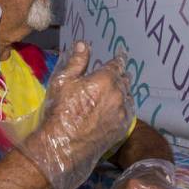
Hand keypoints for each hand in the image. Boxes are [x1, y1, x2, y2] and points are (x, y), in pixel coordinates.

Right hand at [38, 42, 132, 164]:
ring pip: (128, 96)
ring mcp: (122, 112)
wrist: (64, 144)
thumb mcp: (63, 82)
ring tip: (117, 91)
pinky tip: (118, 108)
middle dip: (120, 75)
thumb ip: (76, 62)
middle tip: (116, 74)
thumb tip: (84, 44)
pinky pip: (128, 111)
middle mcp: (119, 94)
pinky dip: (124, 106)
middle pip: (125, 79)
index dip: (120, 58)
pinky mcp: (123, 127)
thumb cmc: (60, 111)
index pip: (117, 64)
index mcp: (105, 79)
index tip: (122, 54)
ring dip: (123, 91)